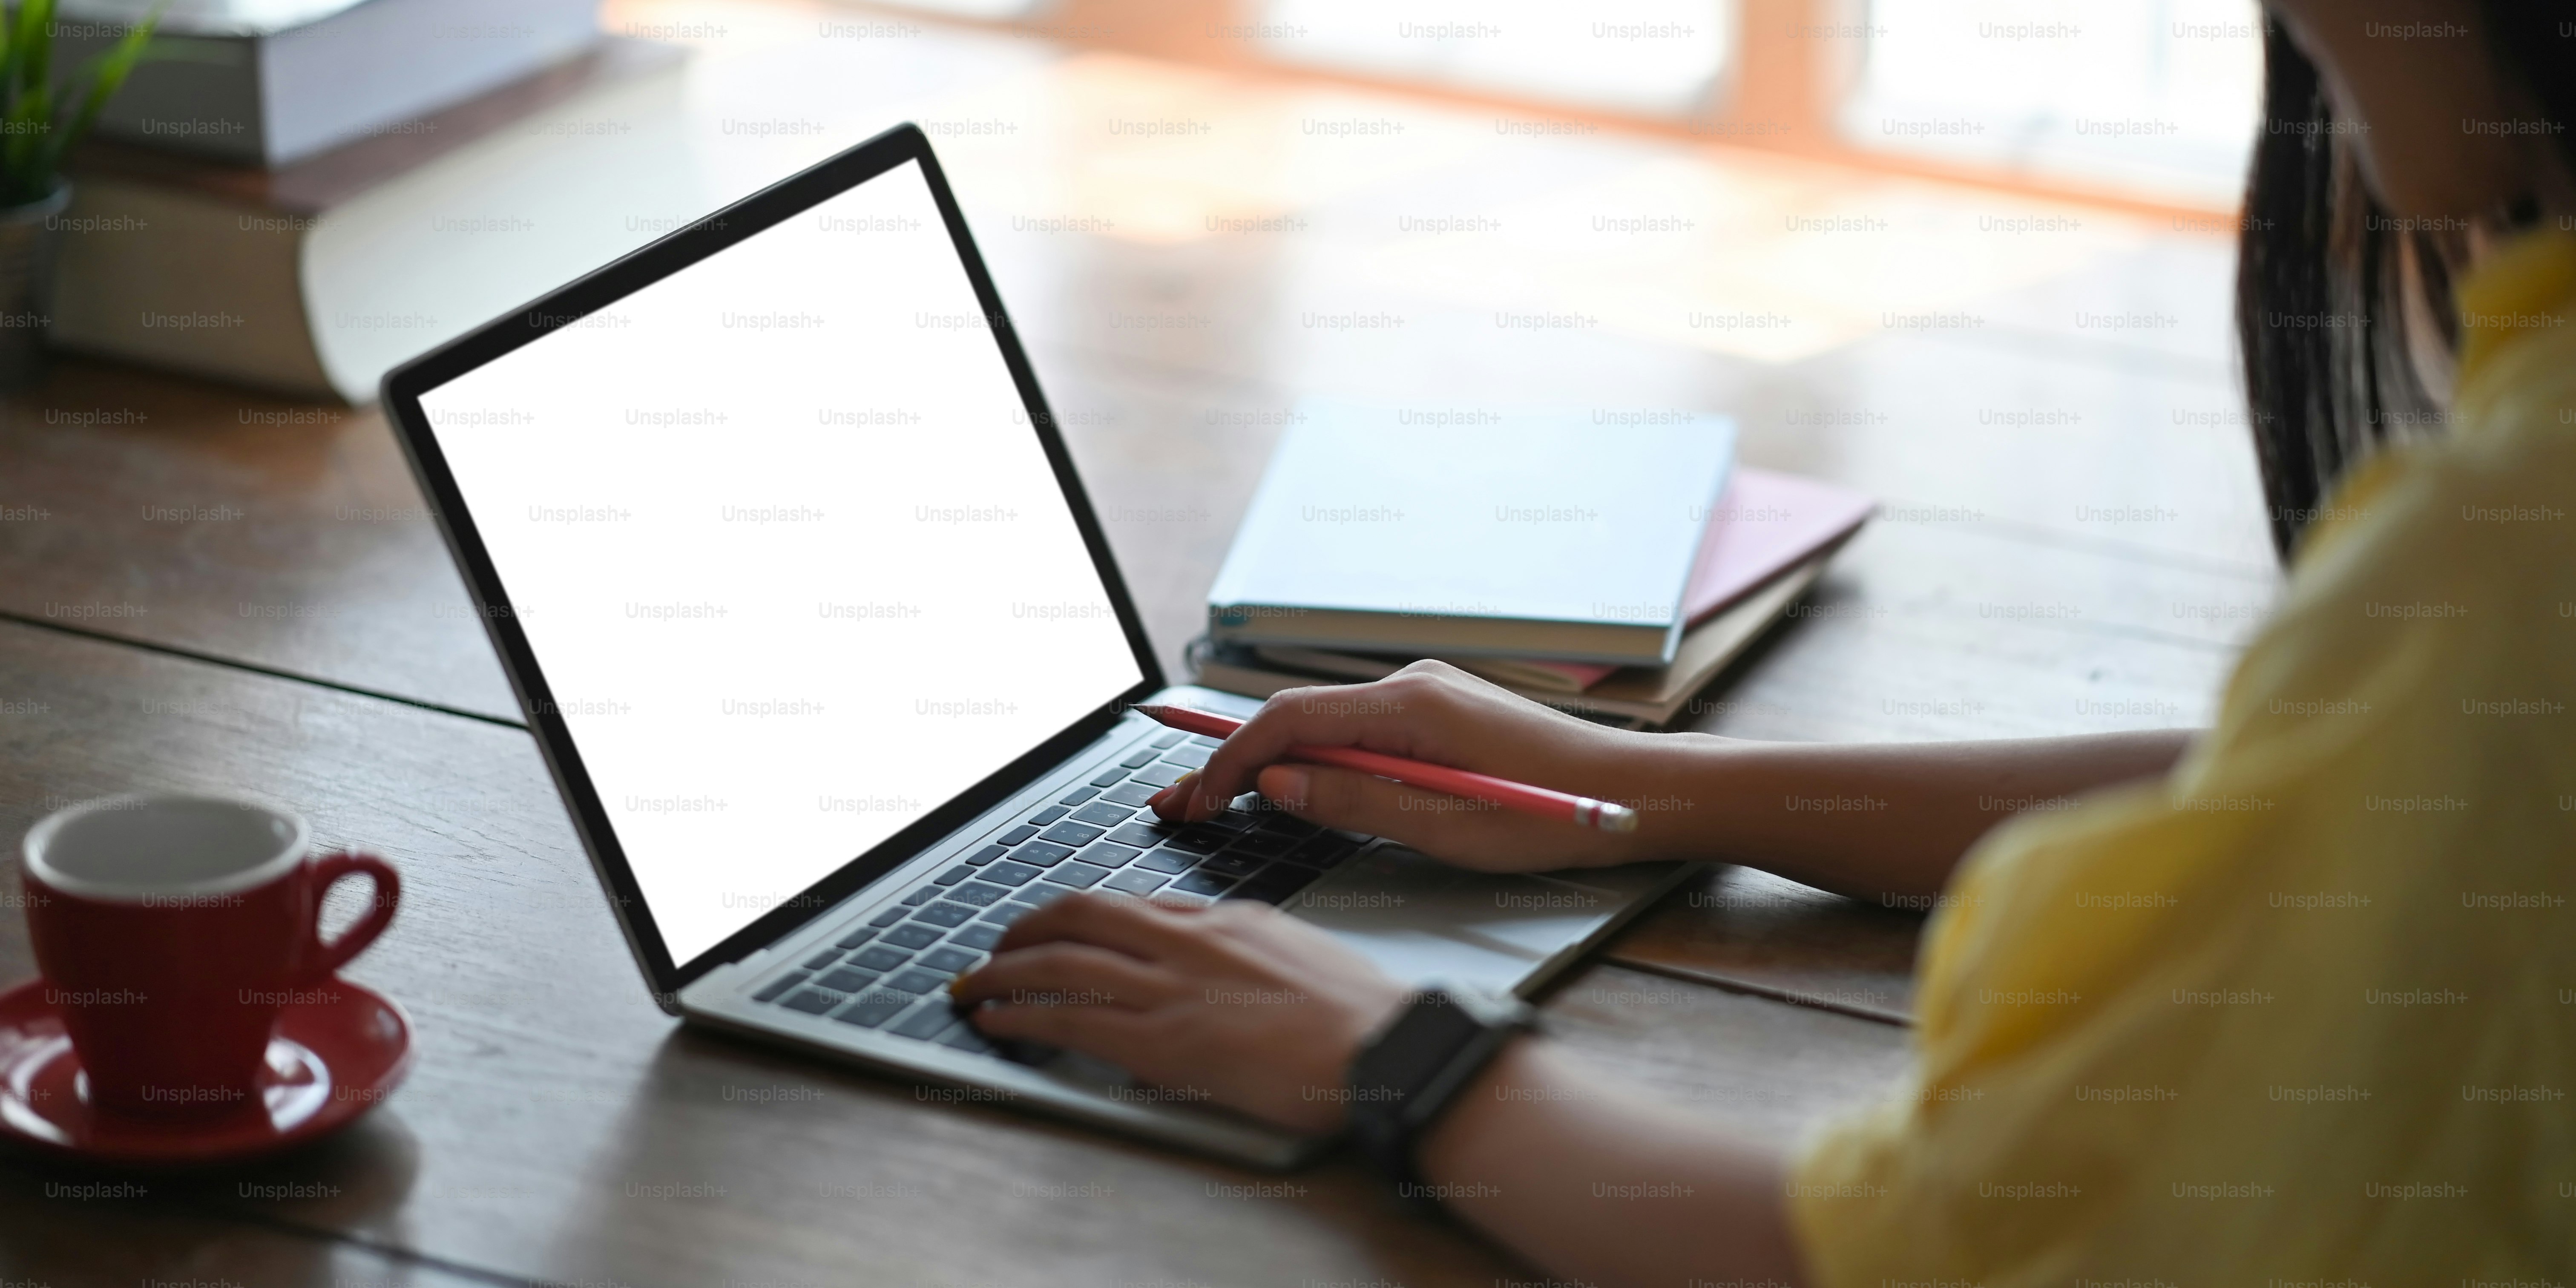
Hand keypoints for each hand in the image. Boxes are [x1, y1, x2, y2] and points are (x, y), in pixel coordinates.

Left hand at [949, 893, 1410, 1132]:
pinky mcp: (1166, 1042)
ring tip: (975, 984)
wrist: (1385, 1047)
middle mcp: (1191, 943)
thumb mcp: (1295, 959)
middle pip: (1084, 915)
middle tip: (996, 946)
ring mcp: (1174, 989)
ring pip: (1064, 963)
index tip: (1059, 930)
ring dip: (1006, 972)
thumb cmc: (1360, 1017)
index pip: (1135, 908)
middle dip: (1027, 928)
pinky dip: (1023, 1015)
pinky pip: (1073, 1020)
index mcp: (1228, 919)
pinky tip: (998, 1020)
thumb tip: (1205, 975)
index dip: (1083, 918)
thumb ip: (1242, 959)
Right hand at [1152, 661, 1648, 871]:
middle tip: (1180, 804)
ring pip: (1325, 723)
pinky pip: (1358, 730)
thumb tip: (1275, 785)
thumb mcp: (1442, 827)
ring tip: (1219, 800)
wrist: (1633, 792)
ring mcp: (1426, 695)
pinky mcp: (1440, 713)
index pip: (1288, 721)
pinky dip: (1316, 756)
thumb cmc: (1552, 817)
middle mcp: (1411, 685)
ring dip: (1271, 760)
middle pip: (1297, 717)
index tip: (1195, 802)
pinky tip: (1291, 786)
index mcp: (1408, 705)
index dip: (1230, 762)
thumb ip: (1353, 802)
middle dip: (1233, 761)